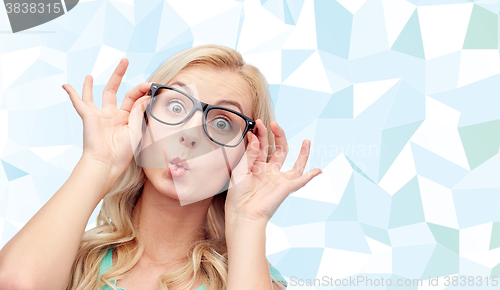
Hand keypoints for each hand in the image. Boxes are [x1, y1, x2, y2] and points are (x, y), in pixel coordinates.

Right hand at [63, 58, 151, 180]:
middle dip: (119, 75)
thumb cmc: (123, 152)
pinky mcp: (88, 116)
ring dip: (92, 83)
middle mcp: (113, 115)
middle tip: (124, 60)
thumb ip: (139, 112)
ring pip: (95, 95)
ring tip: (90, 75)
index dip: (143, 90)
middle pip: (116, 90)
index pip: (134, 98)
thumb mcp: (136, 130)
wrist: (107, 163)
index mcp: (127, 118)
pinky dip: (72, 93)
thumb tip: (147, 96)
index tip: (152, 84)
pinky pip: (79, 102)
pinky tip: (66, 85)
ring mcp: (100, 115)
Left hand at [224, 119, 321, 225]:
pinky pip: (302, 180)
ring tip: (307, 140)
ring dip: (302, 152)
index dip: (260, 134)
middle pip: (278, 150)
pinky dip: (311, 175)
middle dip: (277, 136)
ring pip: (295, 164)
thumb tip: (256, 138)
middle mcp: (269, 171)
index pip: (261, 146)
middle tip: (274, 123)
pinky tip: (319, 170)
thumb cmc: (237, 195)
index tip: (257, 123)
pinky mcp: (286, 187)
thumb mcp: (239, 169)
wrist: (243, 213)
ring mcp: (279, 179)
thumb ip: (249, 153)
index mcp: (256, 167)